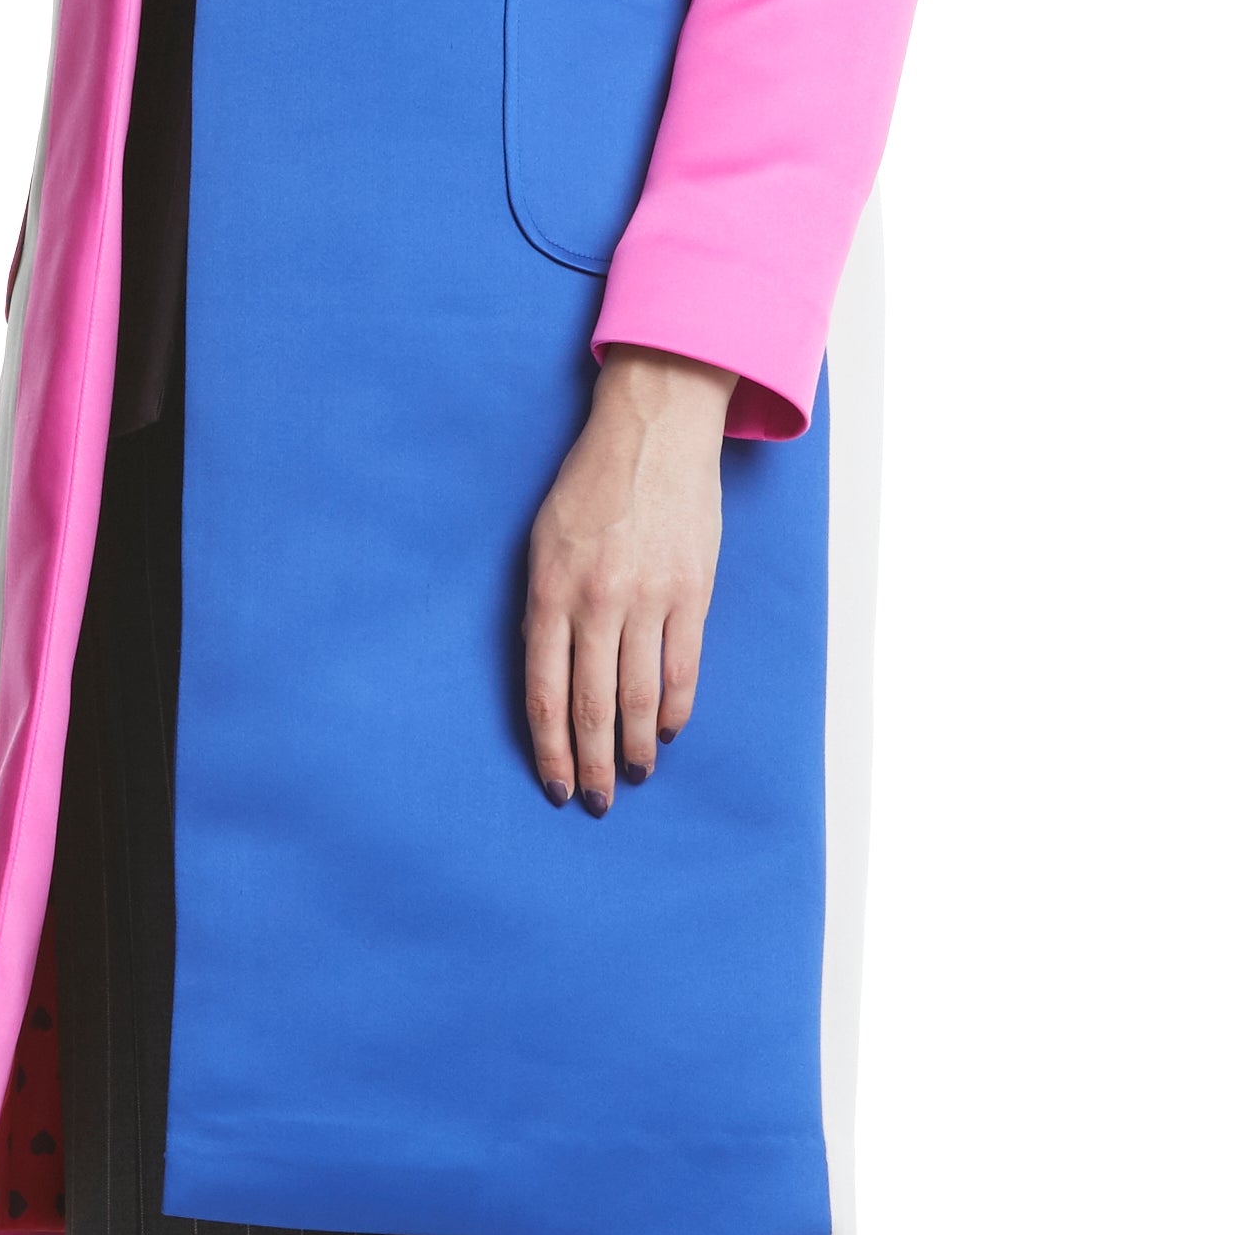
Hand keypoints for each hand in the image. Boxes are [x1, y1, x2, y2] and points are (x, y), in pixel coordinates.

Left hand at [522, 346, 735, 812]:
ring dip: (634, 748)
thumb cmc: (590, 485)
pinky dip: (674, 708)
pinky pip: (682, 668)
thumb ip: (543, 608)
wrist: (655, 431)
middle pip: (592, 707)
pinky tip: (666, 732)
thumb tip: (550, 673)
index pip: (544, 692)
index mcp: (550, 591)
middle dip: (590, 764)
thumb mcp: (543, 541)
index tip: (553, 784)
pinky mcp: (691, 592)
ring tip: (633, 778)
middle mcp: (596, 602)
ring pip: (639, 697)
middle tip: (594, 803)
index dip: (549, 748)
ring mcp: (648, 599)